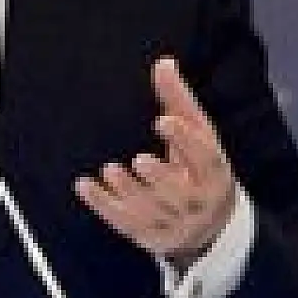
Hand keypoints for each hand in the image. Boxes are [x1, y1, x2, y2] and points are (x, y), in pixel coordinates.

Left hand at [74, 57, 237, 263]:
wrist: (212, 228)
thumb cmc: (201, 169)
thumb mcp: (199, 136)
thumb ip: (179, 101)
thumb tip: (163, 61)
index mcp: (214, 173)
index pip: (205, 157)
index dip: (185, 140)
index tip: (164, 120)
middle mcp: (196, 201)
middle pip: (179, 192)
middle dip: (160, 177)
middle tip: (140, 159)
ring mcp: (173, 223)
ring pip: (151, 211)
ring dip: (129, 191)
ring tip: (110, 169)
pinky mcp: (149, 236)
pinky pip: (124, 223)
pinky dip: (103, 206)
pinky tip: (84, 186)